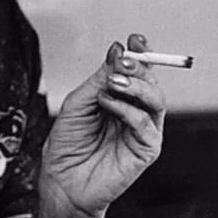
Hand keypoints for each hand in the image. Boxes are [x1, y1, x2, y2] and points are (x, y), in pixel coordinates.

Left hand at [39, 34, 165, 217]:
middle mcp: (135, 110)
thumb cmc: (68, 141)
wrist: (62, 178)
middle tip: (123, 60)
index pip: (136, 71)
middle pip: (150, 81)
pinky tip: (108, 104)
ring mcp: (143, 130)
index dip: (139, 53)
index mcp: (119, 97)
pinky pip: (146, 124)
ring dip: (136, 85)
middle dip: (139, 66)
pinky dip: (128, 110)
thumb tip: (118, 50)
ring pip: (156, 99)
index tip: (134, 38)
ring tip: (113, 82)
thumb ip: (99, 78)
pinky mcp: (146, 150)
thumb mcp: (79, 101)